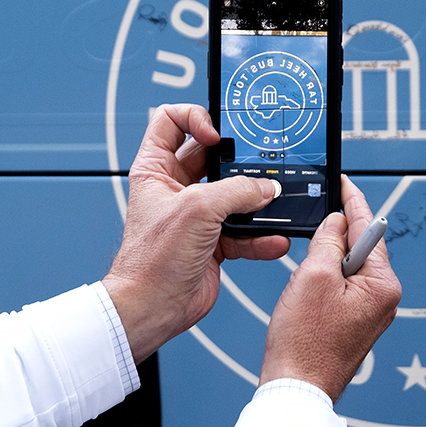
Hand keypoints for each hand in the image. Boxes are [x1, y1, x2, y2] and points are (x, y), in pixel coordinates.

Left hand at [103, 104, 289, 362]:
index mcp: (156, 168)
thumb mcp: (197, 209)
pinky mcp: (214, 242)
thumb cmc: (152, 259)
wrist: (153, 308)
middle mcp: (176, 188)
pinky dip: (261, 236)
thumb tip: (266, 187)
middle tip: (259, 164)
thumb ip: (237, 191)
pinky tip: (273, 240)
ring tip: (273, 202)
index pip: (171, 120)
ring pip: (235, 196)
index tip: (217, 135)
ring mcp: (197, 215)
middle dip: (239, 162)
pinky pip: (245, 231)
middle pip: (213, 157)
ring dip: (256, 202)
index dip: (196, 118)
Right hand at [258, 176, 401, 400]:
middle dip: (335, 234)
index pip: (369, 228)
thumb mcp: (313, 276)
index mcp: (382, 284)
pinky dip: (324, 279)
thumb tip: (337, 221)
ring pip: (347, 267)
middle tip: (313, 221)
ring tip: (303, 274)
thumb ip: (329, 240)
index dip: (352, 202)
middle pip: (359, 246)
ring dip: (325, 261)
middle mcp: (383, 298)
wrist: (296, 386)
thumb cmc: (305, 342)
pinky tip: (306, 289)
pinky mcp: (354, 321)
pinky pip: (341, 286)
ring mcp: (370, 311)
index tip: (344, 182)